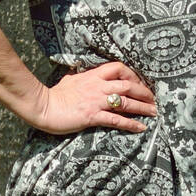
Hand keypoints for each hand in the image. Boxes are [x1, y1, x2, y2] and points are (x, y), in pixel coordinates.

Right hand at [29, 61, 157, 134]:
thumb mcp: (71, 80)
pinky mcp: (92, 116)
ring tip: (154, 112)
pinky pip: (116, 120)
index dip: (133, 75)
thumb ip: (82, 77)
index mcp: (93, 76)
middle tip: (154, 99)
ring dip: (143, 107)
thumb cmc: (55, 94)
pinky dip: (131, 124)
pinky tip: (142, 128)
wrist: (42, 106)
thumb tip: (83, 73)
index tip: (141, 83)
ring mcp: (96, 101)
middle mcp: (98, 87)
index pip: (119, 68)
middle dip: (144, 92)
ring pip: (126, 102)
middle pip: (128, 85)